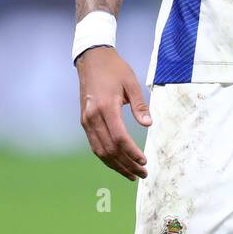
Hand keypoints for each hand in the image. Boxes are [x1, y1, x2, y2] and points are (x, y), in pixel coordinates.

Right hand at [76, 47, 151, 180]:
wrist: (91, 59)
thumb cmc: (114, 69)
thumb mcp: (131, 83)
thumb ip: (139, 105)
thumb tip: (148, 125)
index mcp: (106, 107)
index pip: (119, 138)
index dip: (132, 153)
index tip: (144, 161)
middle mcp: (93, 117)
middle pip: (110, 149)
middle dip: (126, 164)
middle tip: (142, 174)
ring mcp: (86, 120)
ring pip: (100, 151)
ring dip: (116, 165)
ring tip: (131, 174)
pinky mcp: (84, 121)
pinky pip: (95, 145)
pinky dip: (106, 157)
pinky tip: (117, 163)